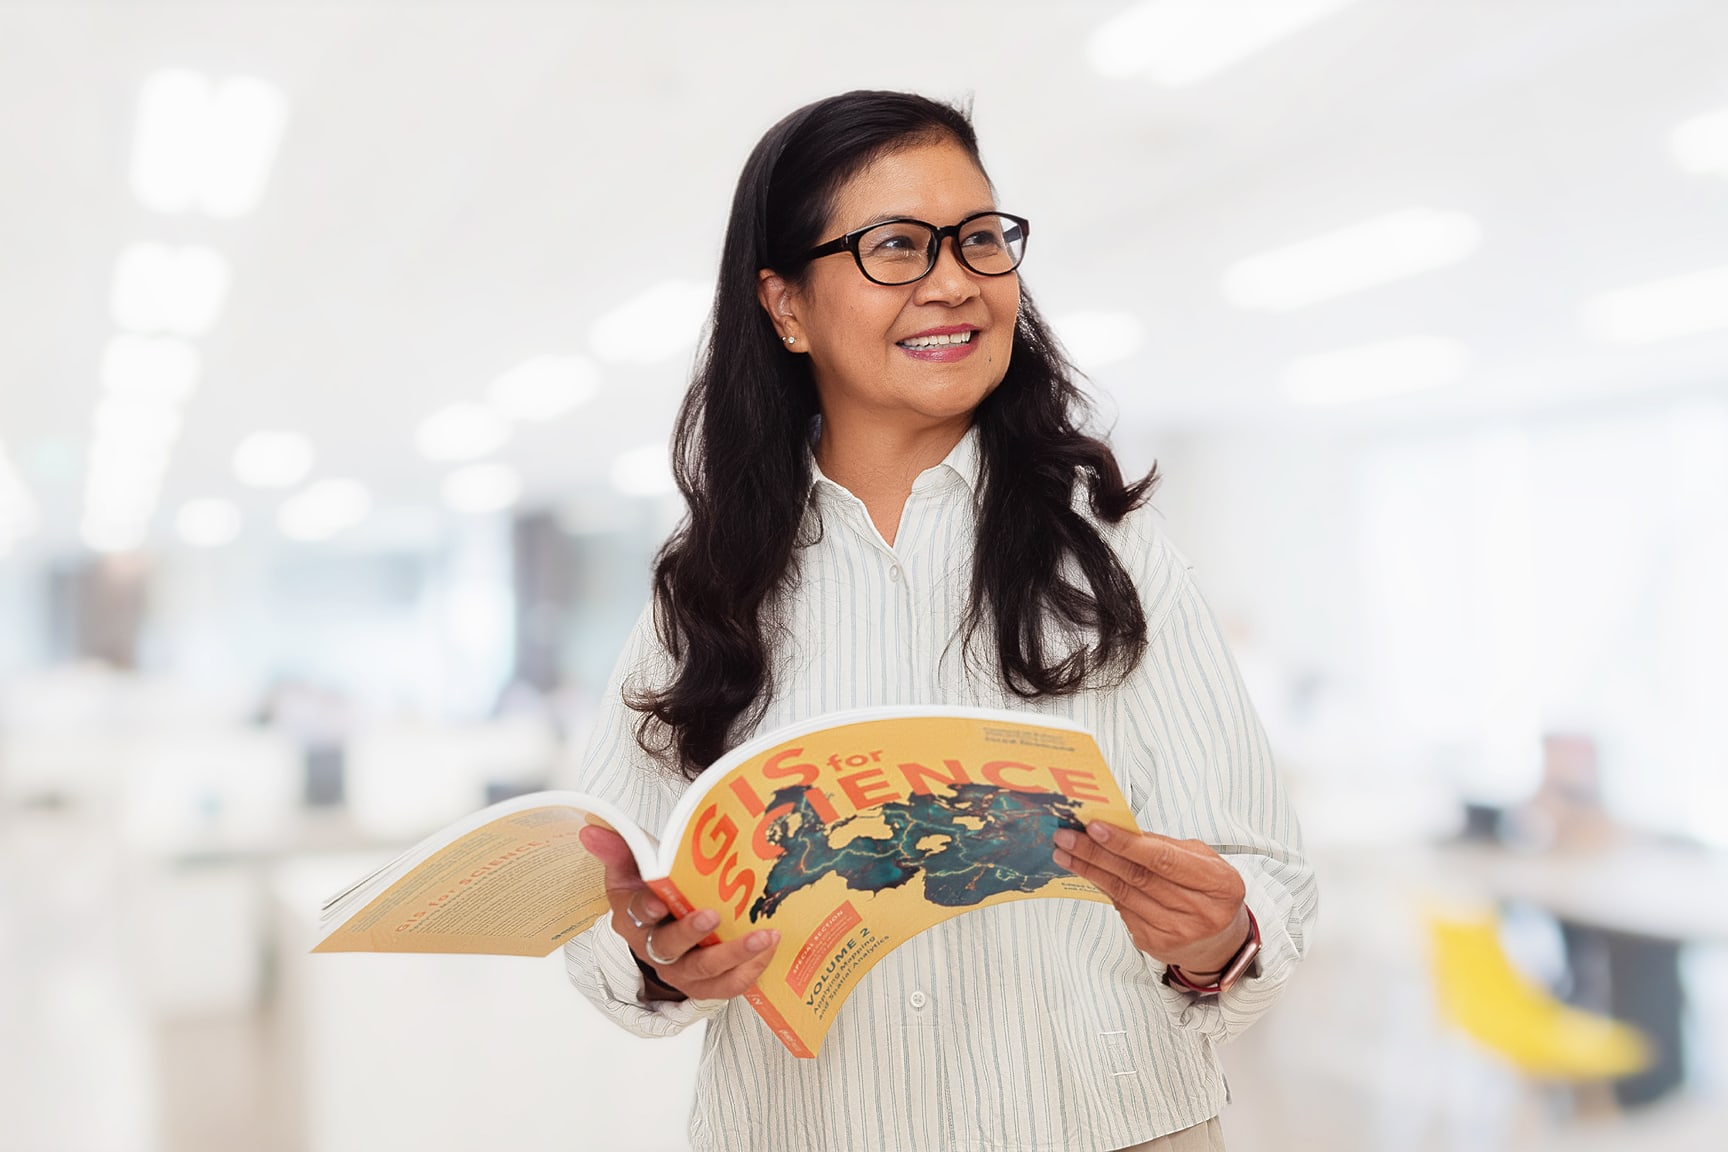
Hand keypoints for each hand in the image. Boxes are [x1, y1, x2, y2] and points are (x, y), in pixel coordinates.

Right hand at [579, 825, 780, 1000]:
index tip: (658, 901)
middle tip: (713, 914)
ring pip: (704, 971)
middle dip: (691, 933)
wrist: (661, 932)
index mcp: (633, 918)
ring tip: (762, 936)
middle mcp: (654, 950)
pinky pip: (727, 987)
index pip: (635, 914)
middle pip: (669, 948)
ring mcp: (680, 971)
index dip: (646, 908)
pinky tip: (769, 949)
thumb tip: (591, 830)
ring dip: (734, 956)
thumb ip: (620, 848)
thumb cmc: (650, 892)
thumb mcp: (631, 868)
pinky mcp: (705, 985)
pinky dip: (751, 971)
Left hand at [1053, 822, 1249, 974]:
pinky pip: (1122, 909)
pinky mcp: (1154, 944)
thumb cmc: (1212, 892)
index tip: (1095, 828)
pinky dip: (1103, 887)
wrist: (1221, 942)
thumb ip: (1166, 846)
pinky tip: (1088, 872)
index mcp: (1219, 884)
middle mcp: (1200, 912)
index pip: (1163, 860)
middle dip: (1096, 853)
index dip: (1126, 844)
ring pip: (1123, 894)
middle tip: (1068, 836)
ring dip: (1090, 870)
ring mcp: (1176, 932)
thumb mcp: (1204, 861)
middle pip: (1137, 877)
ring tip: (1066, 852)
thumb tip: (1121, 829)